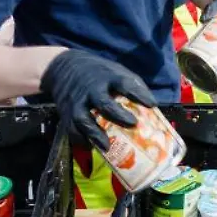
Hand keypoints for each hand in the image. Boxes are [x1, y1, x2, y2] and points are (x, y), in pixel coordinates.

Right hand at [40, 49, 156, 151]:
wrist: (64, 68)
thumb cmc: (100, 75)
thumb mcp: (117, 72)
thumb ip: (134, 87)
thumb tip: (153, 110)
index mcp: (108, 77)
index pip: (124, 83)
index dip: (138, 93)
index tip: (151, 104)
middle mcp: (91, 89)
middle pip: (102, 101)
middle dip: (117, 114)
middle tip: (132, 124)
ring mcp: (77, 101)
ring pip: (82, 118)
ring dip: (94, 133)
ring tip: (107, 147)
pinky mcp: (67, 114)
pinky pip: (71, 129)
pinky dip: (81, 140)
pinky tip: (92, 148)